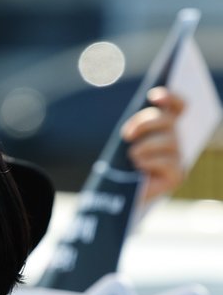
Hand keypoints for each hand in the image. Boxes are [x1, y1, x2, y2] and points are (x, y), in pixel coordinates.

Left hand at [123, 86, 186, 204]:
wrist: (116, 198)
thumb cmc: (119, 168)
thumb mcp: (124, 143)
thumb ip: (134, 126)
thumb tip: (139, 113)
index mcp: (163, 129)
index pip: (178, 106)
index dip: (170, 98)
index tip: (153, 96)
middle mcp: (174, 141)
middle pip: (169, 120)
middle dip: (146, 122)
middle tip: (126, 135)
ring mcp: (177, 158)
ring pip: (169, 140)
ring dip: (145, 146)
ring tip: (132, 156)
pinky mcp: (177, 175)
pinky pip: (168, 161)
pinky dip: (150, 161)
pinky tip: (139, 166)